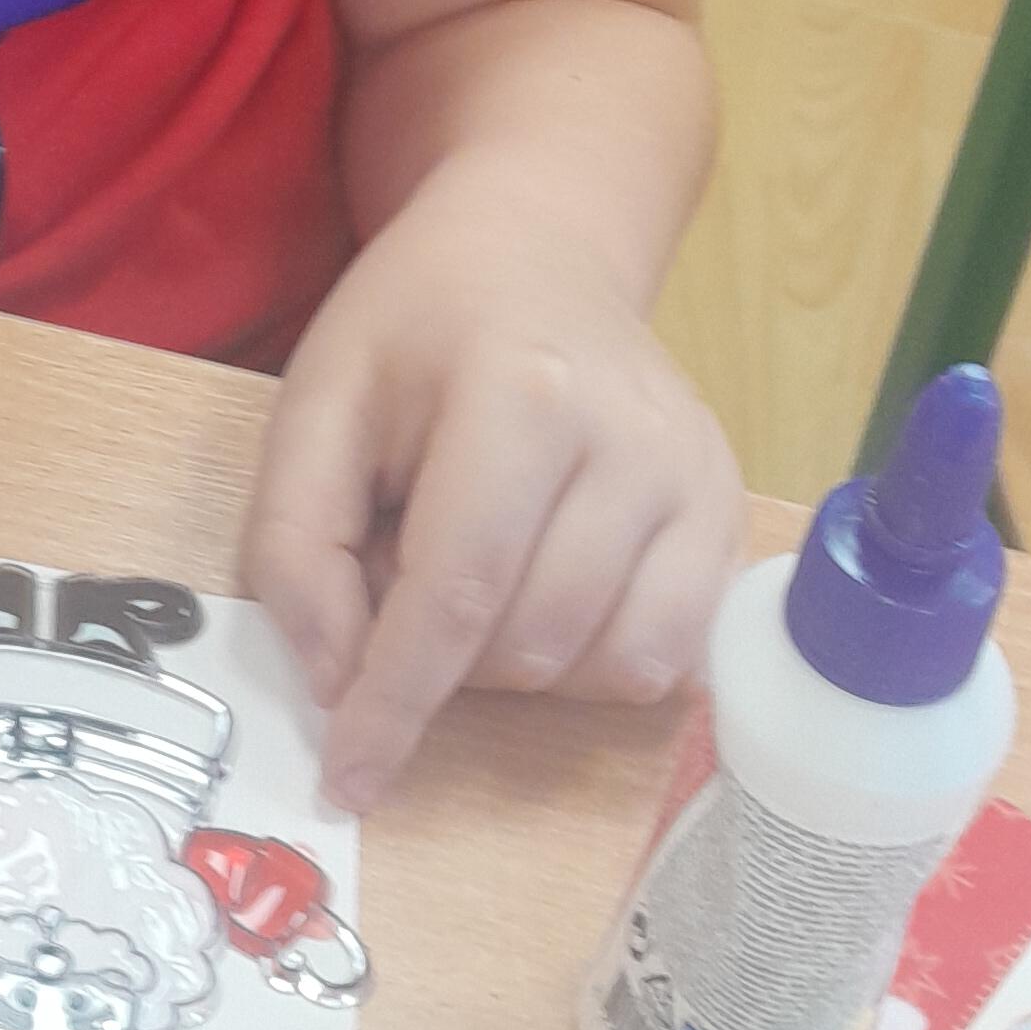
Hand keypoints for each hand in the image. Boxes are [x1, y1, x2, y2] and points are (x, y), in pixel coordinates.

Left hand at [242, 168, 742, 807]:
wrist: (537, 249)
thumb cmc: (417, 327)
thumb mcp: (316, 401)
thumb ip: (299, 542)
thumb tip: (335, 682)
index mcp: (521, 394)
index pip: (455, 594)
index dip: (394, 702)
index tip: (349, 780)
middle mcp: (632, 441)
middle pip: (527, 643)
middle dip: (442, 657)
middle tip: (403, 565)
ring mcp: (699, 480)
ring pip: (601, 668)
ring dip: (514, 667)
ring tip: (477, 567)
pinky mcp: (731, 515)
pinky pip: (665, 662)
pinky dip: (588, 665)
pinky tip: (543, 595)